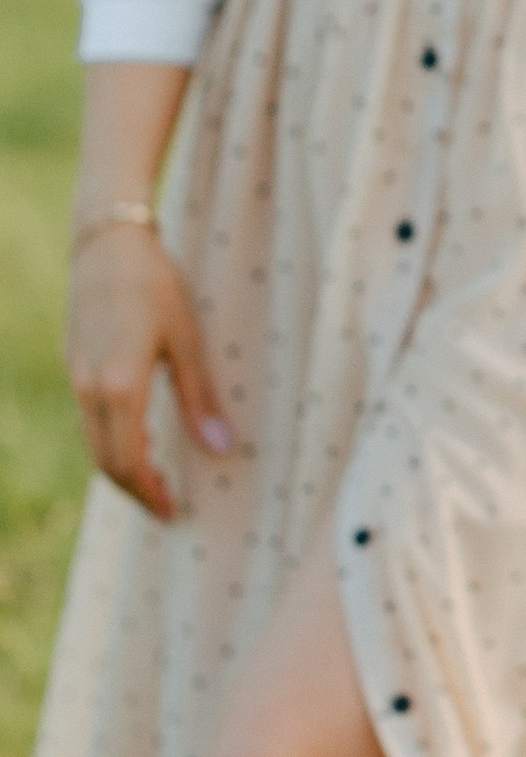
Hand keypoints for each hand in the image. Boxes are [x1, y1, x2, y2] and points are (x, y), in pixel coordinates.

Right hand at [65, 223, 230, 518]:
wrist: (107, 244)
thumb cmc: (155, 285)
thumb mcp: (187, 340)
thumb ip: (200, 399)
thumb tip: (221, 449)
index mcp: (119, 387)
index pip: (127, 461)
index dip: (148, 493)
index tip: (171, 512)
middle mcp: (89, 389)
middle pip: (106, 461)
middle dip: (135, 489)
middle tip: (166, 508)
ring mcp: (76, 378)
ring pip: (93, 444)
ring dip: (122, 469)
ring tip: (155, 482)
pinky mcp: (74, 366)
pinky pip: (89, 422)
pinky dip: (110, 444)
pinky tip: (137, 443)